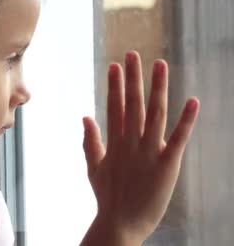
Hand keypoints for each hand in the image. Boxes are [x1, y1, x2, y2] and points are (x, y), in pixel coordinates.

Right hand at [81, 51, 199, 244]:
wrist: (121, 224)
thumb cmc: (108, 197)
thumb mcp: (93, 168)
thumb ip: (90, 142)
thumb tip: (85, 117)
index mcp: (114, 143)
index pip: (115, 107)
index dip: (116, 85)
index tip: (116, 65)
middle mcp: (131, 142)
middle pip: (132, 104)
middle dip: (133, 78)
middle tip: (133, 54)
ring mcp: (149, 152)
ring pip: (155, 114)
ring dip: (157, 88)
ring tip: (159, 64)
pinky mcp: (167, 164)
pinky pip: (178, 138)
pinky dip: (186, 120)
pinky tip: (192, 100)